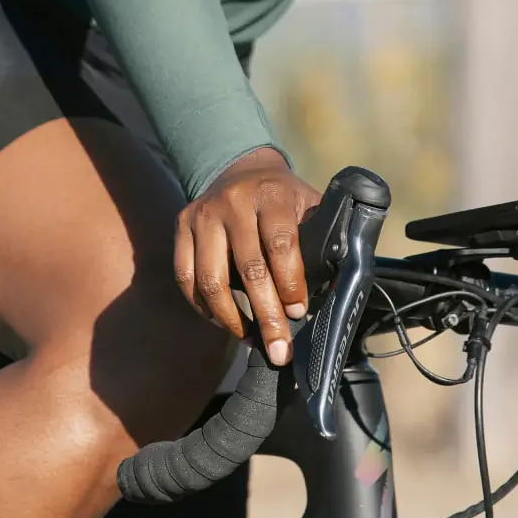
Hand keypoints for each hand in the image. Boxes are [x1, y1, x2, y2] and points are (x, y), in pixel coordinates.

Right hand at [174, 147, 319, 365]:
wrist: (242, 169)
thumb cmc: (284, 198)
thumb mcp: (310, 206)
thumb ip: (324, 241)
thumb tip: (336, 290)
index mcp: (272, 194)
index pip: (280, 244)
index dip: (290, 283)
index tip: (298, 313)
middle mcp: (233, 202)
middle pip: (248, 268)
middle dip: (266, 315)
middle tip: (278, 348)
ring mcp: (202, 214)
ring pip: (211, 280)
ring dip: (231, 319)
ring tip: (252, 339)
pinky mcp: (181, 227)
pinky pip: (186, 277)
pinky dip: (203, 307)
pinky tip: (224, 321)